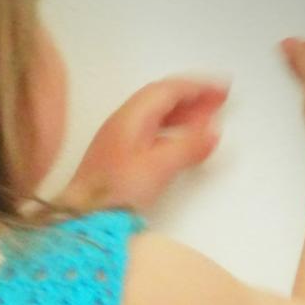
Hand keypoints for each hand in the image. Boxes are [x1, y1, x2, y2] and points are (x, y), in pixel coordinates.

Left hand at [58, 75, 230, 214]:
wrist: (82, 218)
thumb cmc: (114, 194)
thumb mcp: (159, 167)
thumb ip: (188, 146)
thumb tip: (213, 132)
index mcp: (131, 117)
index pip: (169, 89)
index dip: (198, 86)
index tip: (222, 88)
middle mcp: (123, 122)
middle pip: (163, 99)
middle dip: (193, 98)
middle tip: (219, 101)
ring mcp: (119, 139)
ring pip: (157, 116)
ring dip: (184, 115)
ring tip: (207, 121)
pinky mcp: (118, 158)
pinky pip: (152, 133)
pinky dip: (173, 132)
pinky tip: (183, 144)